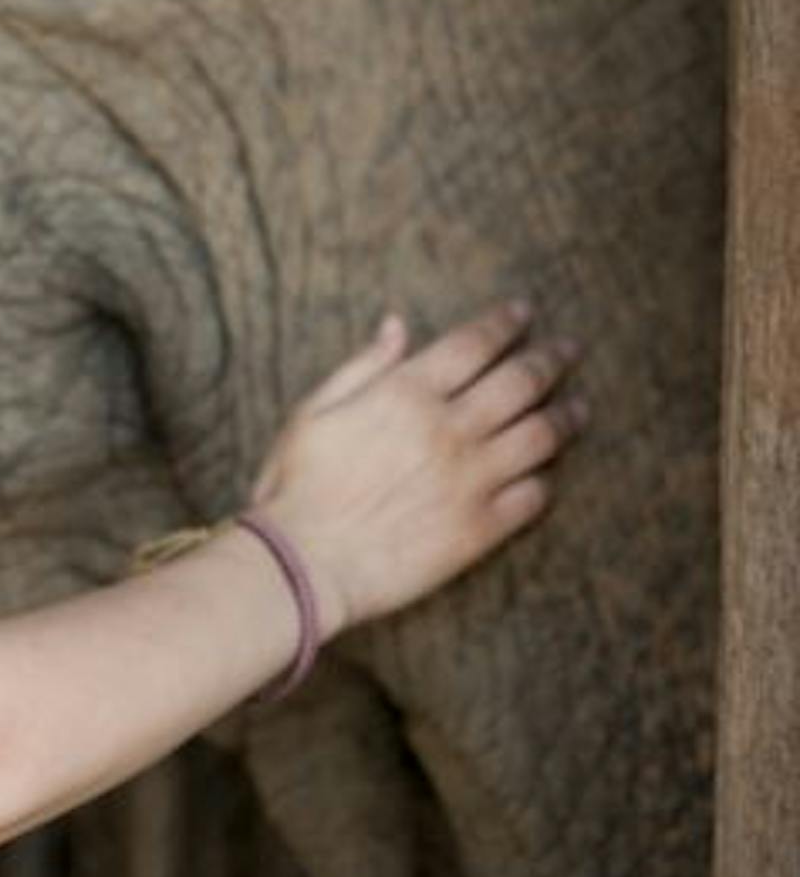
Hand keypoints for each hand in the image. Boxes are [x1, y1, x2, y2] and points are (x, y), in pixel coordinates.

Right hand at [251, 302, 587, 637]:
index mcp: (405, 394)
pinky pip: (533, 497)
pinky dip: (545, 480)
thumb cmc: (297, 486)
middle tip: (568, 350)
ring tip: (577, 409)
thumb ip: (362, 367)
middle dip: (551, 359)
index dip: (505, 324)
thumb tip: (398, 326)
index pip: (473, 344)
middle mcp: (448, 430)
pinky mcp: (480, 529)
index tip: (524, 313)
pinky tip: (546, 473)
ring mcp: (471, 481)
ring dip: (564, 417)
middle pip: (520, 382)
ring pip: (540, 436)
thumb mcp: (312, 412)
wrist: (304, 562)